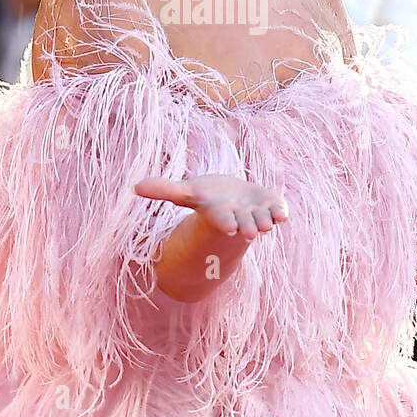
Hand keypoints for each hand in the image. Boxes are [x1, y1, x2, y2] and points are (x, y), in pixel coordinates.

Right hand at [134, 174, 287, 241]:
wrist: (233, 200)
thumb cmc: (207, 198)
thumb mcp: (186, 193)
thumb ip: (163, 190)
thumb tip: (134, 187)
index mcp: (221, 216)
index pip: (224, 220)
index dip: (227, 222)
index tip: (229, 226)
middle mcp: (241, 219)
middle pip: (246, 225)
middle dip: (249, 226)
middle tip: (252, 229)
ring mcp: (258, 215)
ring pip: (264, 222)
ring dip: (266, 221)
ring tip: (267, 221)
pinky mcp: (272, 208)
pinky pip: (279, 212)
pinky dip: (281, 212)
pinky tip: (282, 212)